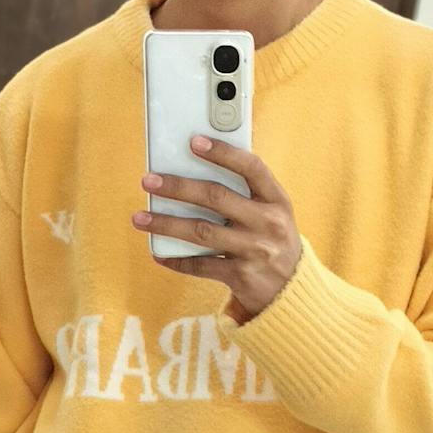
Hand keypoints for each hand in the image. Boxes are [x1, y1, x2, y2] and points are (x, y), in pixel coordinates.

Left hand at [132, 137, 301, 323]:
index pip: (252, 167)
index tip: (194, 142)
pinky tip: (159, 254)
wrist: (292, 290)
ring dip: (166, 223)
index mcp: (277, 200)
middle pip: (216, 197)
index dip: (223, 153)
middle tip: (149, 181)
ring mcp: (255, 250)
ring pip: (202, 232)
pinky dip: (177, 260)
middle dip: (178, 187)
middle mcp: (268, 223)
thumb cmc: (272, 240)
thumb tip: (194, 171)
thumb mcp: (272, 213)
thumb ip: (245, 193)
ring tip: (140, 218)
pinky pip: (201, 265)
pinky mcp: (241, 276)